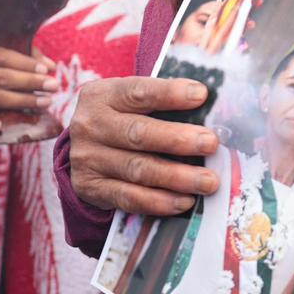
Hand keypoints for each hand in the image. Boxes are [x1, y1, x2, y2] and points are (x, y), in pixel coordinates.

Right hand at [69, 76, 221, 216]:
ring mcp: (88, 159)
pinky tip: (185, 201)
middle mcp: (91, 126)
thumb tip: (210, 109)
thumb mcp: (132, 101)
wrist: (83, 148)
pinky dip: (159, 201)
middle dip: (178, 140)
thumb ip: (163, 101)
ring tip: (208, 181)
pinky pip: (129, 198)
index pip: (138, 92)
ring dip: (177, 177)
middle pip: (138, 133)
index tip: (201, 95)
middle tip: (211, 144)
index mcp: (103, 96)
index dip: (170, 93)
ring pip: (137, 169)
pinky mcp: (91, 188)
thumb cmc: (124, 118)